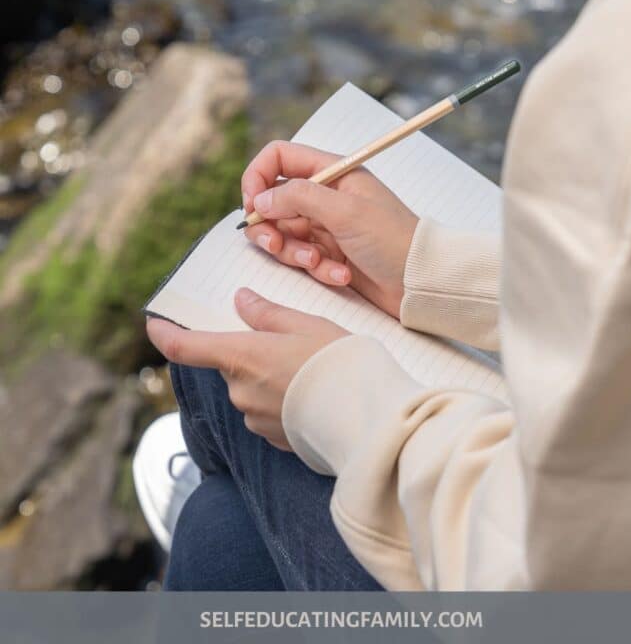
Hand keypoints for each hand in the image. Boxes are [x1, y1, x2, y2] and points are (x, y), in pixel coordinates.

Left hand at [147, 288, 346, 449]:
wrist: (366, 417)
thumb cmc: (337, 362)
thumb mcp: (305, 324)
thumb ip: (267, 314)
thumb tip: (241, 301)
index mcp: (241, 356)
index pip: (185, 347)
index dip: (164, 334)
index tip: (154, 323)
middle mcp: (239, 391)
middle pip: (229, 365)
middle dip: (249, 352)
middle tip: (287, 341)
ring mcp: (254, 418)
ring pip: (249, 388)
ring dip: (268, 377)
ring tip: (309, 368)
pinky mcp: (273, 438)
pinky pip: (267, 411)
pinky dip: (282, 400)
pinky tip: (312, 393)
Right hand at [241, 141, 417, 318]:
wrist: (421, 282)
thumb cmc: (394, 240)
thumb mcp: (345, 212)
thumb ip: (299, 198)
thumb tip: (260, 200)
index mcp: (332, 172)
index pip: (279, 158)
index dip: (258, 178)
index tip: (252, 206)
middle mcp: (325, 195)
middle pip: (272, 201)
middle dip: (269, 226)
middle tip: (276, 244)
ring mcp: (325, 225)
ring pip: (283, 233)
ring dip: (293, 251)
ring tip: (317, 262)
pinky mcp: (328, 253)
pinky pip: (302, 258)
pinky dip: (316, 269)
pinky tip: (341, 274)